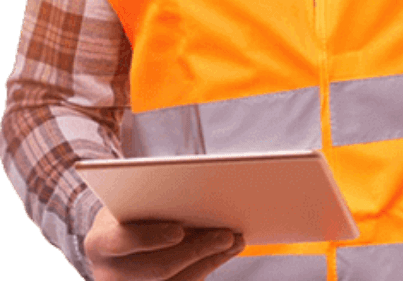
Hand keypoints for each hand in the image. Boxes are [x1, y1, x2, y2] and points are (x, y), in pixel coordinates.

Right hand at [84, 205, 244, 279]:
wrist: (110, 239)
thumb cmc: (127, 210)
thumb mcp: (132, 200)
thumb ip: (155, 201)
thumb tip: (200, 197)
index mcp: (99, 242)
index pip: (123, 241)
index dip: (151, 238)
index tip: (179, 231)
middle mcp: (107, 274)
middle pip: (157, 268)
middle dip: (196, 251)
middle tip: (227, 235)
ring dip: (209, 262)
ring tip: (235, 242)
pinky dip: (203, 269)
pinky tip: (223, 254)